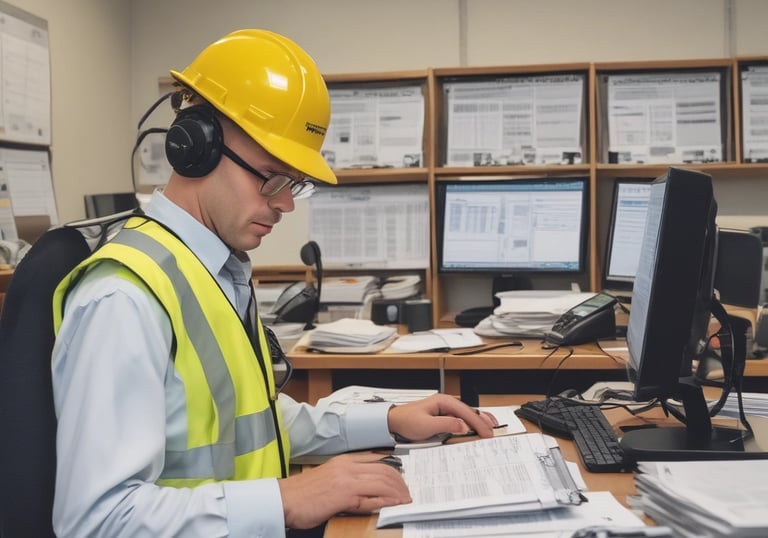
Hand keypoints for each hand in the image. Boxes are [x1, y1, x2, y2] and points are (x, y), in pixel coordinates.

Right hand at [278, 453, 410, 528]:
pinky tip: (393, 505)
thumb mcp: (330, 481)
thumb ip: (349, 482)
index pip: (377, 463)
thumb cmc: (302, 495)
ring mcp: (346, 480)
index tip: (401, 482)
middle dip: (400, 483)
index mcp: (343, 462)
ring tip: (405, 500)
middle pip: (384, 470)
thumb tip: (368, 490)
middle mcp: (347, 467)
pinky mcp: (344, 494)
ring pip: (381, 482)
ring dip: (397, 492)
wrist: (283, 500)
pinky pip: (371, 497)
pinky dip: (385, 501)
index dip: (393, 474)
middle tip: (407, 493)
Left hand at [387, 393, 497, 441]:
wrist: (394, 421)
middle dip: (483, 422)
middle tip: (493, 433)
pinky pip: (461, 418)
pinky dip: (472, 422)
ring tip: (492, 428)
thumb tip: (463, 425)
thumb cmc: (407, 421)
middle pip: (469, 411)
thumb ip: (446, 424)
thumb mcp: (426, 425)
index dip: (478, 423)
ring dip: (479, 421)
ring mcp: (446, 408)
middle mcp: (446, 402)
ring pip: (467, 414)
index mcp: (443, 401)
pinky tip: (478, 426)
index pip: (466, 412)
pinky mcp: (444, 415)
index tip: (486, 433)